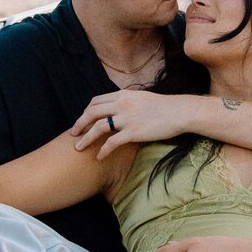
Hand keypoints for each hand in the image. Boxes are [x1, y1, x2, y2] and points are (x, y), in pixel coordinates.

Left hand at [72, 90, 190, 158]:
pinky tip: (99, 156)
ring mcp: (127, 118)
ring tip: (78, 148)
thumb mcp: (141, 98)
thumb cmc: (163, 106)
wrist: (179, 112)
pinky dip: (103, 150)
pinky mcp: (133, 132)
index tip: (82, 121)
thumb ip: (127, 102)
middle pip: (92, 112)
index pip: (96, 101)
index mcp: (123, 94)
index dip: (86, 112)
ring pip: (98, 127)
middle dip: (80, 123)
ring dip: (86, 138)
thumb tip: (117, 109)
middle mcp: (122, 104)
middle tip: (73, 134)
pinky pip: (112, 142)